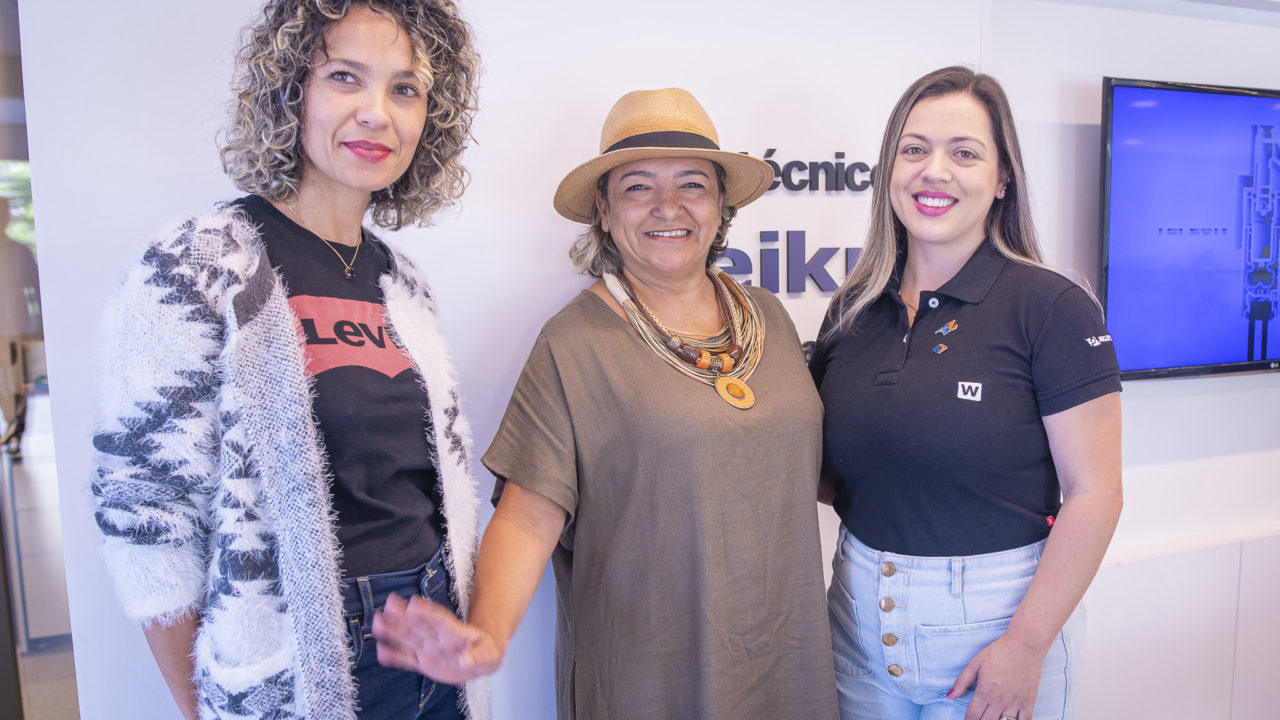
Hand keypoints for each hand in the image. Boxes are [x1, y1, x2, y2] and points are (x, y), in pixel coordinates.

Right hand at [371, 592, 504, 684]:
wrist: (478, 659)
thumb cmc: (485, 651)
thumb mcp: (488, 655)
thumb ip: (478, 657)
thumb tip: (466, 661)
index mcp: (454, 633)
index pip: (440, 621)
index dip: (428, 613)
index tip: (414, 603)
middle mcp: (437, 638)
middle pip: (419, 624)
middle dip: (405, 615)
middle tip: (390, 603)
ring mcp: (428, 648)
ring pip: (409, 637)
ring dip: (393, 629)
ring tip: (377, 620)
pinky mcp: (422, 661)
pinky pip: (406, 658)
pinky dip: (394, 656)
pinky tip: (380, 649)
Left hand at [948, 633, 1047, 719]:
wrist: (1024, 645)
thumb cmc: (999, 652)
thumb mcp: (976, 663)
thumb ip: (962, 681)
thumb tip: (950, 695)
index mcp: (985, 691)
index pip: (973, 716)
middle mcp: (999, 700)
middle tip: (979, 717)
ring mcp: (1015, 702)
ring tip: (993, 718)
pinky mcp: (1029, 701)